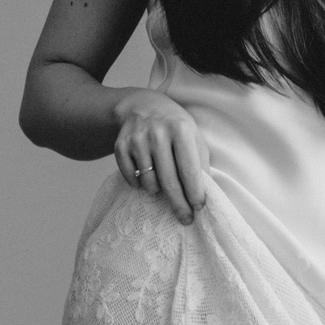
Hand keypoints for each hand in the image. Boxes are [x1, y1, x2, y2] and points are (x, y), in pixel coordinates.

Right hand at [114, 93, 206, 220]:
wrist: (142, 105)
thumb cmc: (174, 125)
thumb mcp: (193, 135)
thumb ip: (200, 161)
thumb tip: (204, 193)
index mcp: (180, 129)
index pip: (189, 170)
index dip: (194, 193)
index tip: (198, 208)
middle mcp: (157, 133)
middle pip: (169, 181)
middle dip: (179, 204)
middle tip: (185, 218)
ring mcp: (137, 140)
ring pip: (149, 183)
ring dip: (157, 191)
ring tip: (162, 184)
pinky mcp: (120, 146)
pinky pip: (131, 178)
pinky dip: (139, 184)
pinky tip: (145, 177)